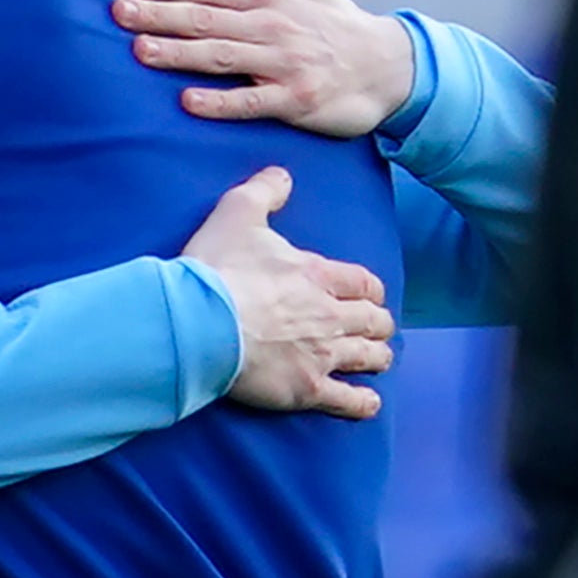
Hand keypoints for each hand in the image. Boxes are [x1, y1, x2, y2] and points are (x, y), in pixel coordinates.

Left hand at [111, 0, 415, 137]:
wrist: (383, 64)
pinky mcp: (294, 99)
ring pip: (221, 57)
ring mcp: (281, 63)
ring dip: (179, 53)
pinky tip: (188, 101)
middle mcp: (270, 24)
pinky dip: (221, 102)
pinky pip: (251, 102)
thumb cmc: (327, 12)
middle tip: (118, 10)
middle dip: (158, 13)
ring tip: (140, 50)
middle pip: (204, 18)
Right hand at [181, 167, 394, 419]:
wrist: (199, 321)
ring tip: (378, 358)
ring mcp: (321, 354)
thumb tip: (283, 175)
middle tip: (374, 326)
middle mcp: (330, 315)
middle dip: (378, 322)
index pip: (363, 282)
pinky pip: (348, 400)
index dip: (368, 288)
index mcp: (317, 275)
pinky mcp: (306, 388)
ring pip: (368, 357)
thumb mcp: (237, 213)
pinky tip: (369, 401)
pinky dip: (363, 402)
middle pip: (373, 320)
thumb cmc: (217, 268)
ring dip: (377, 356)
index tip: (366, 293)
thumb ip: (263, 190)